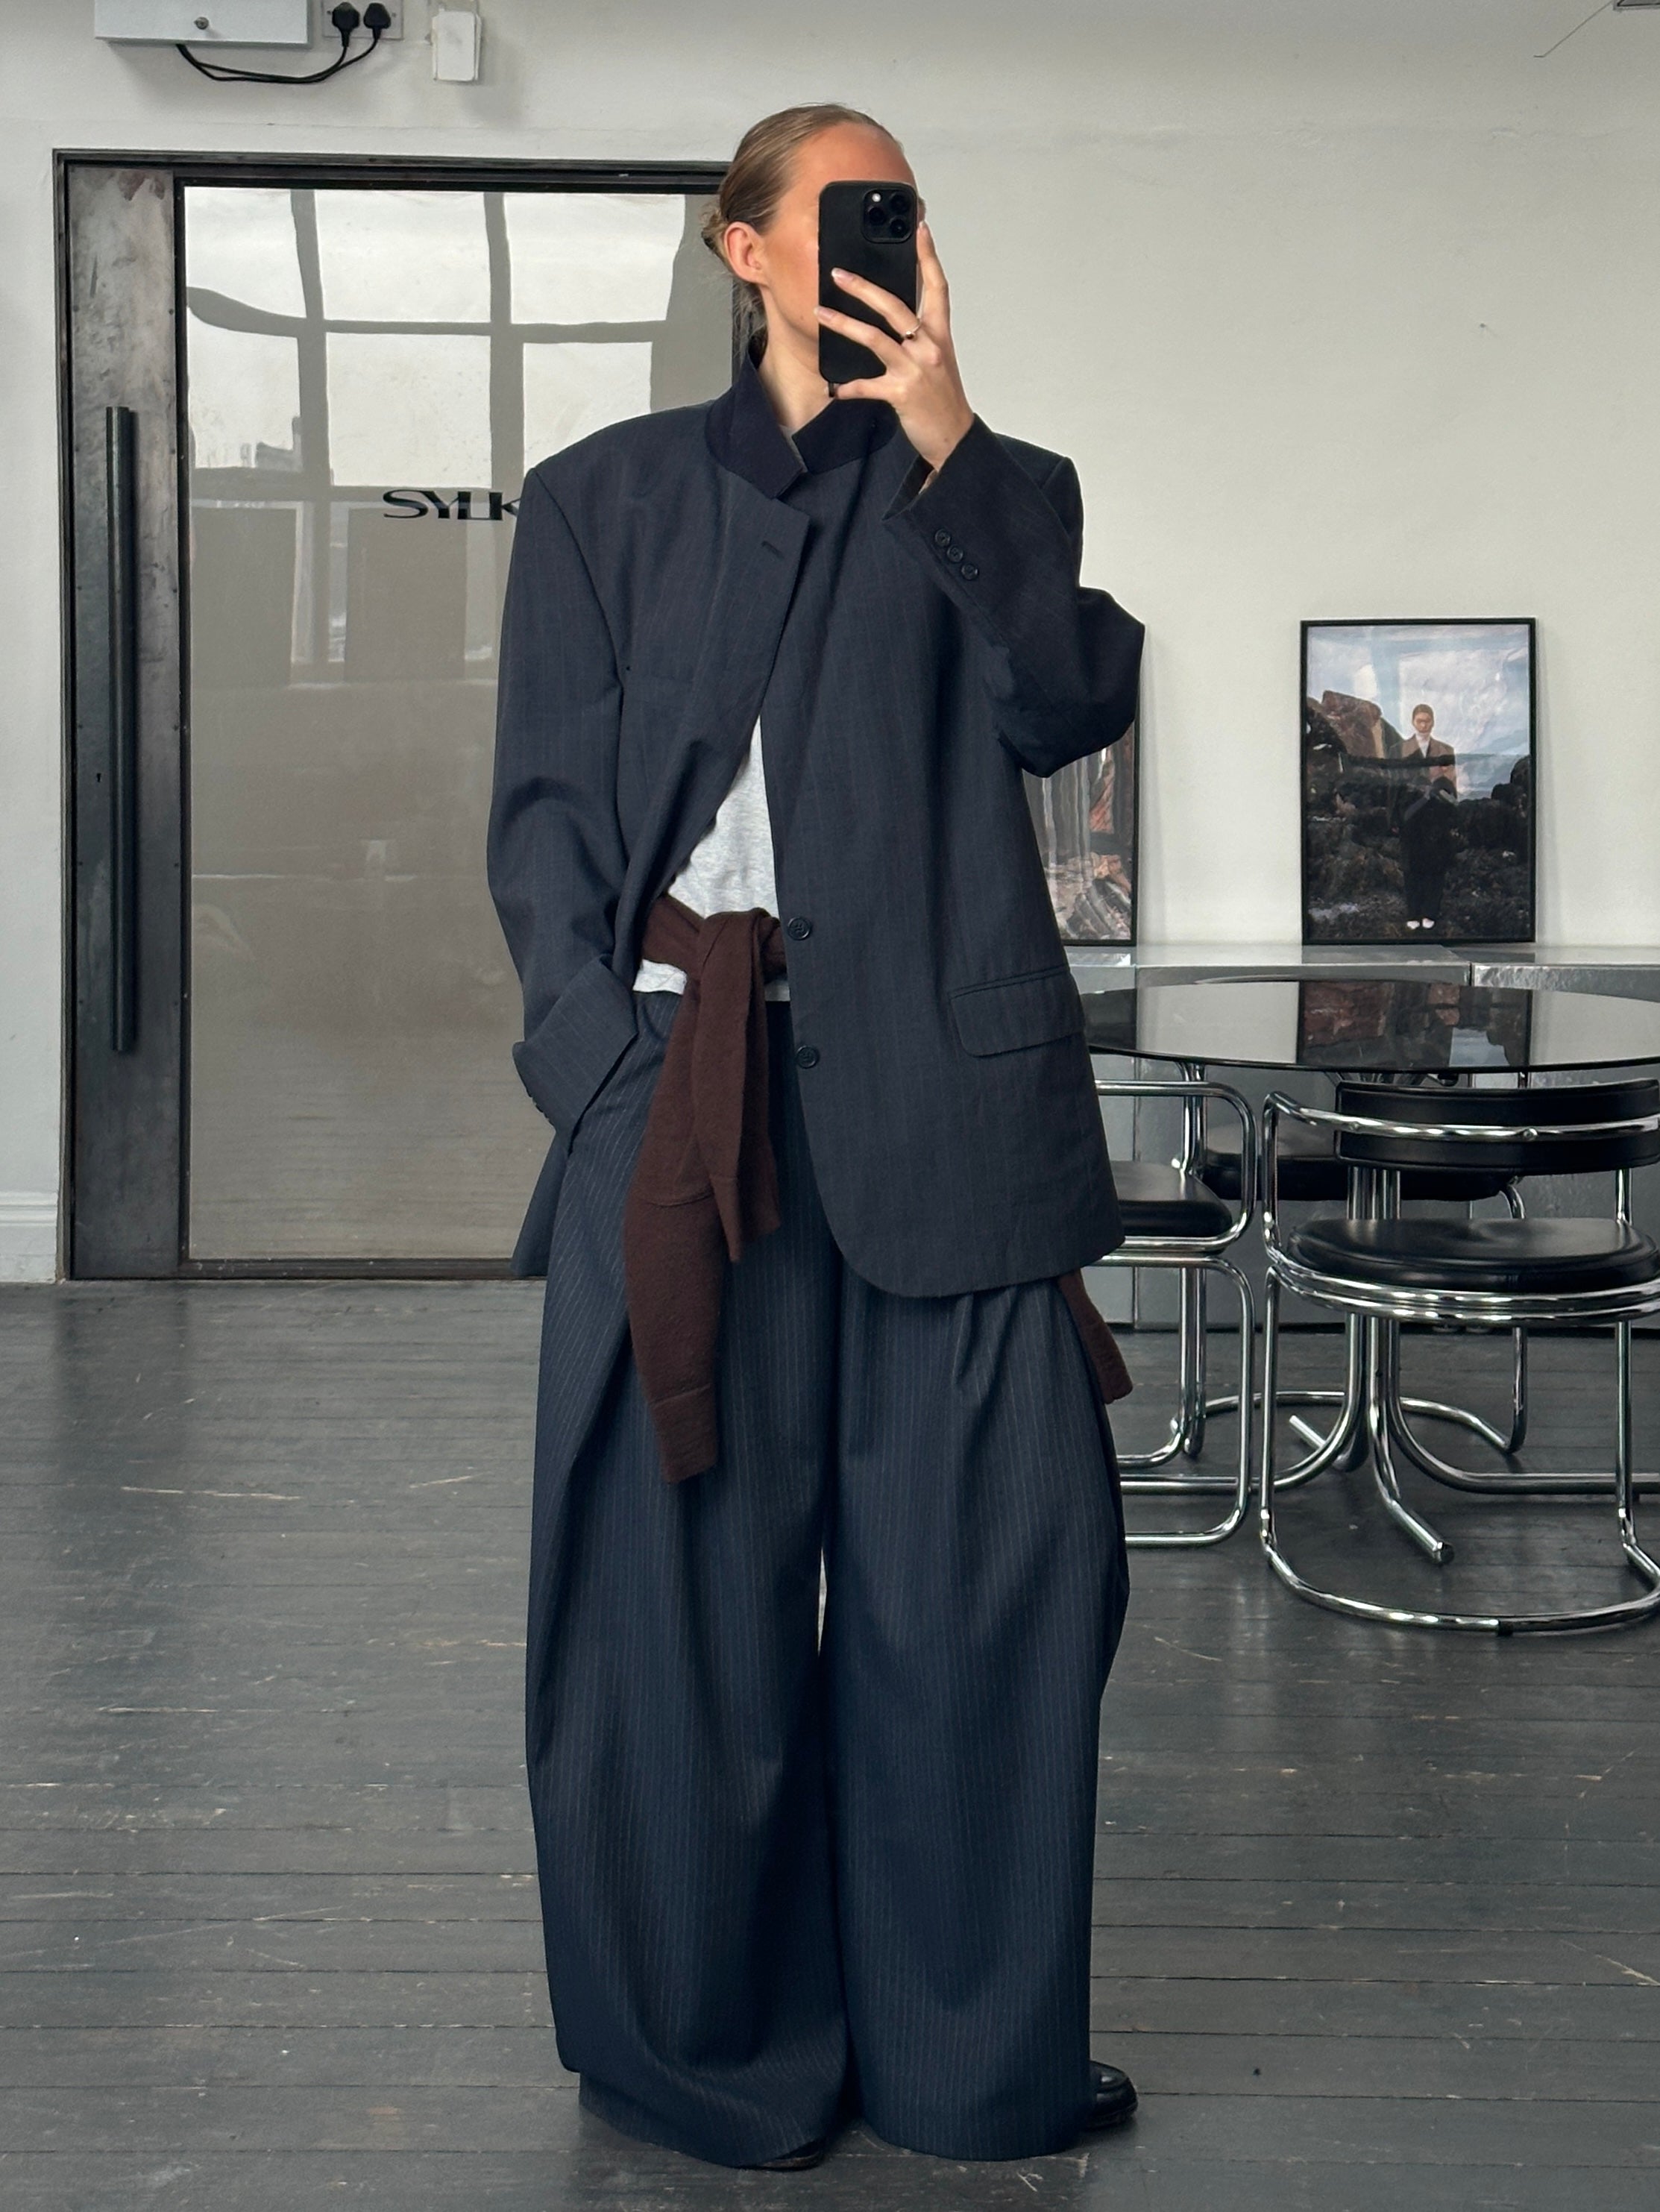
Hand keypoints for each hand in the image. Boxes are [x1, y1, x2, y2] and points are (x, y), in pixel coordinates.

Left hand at [815, 219, 974, 472]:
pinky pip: (867, 386)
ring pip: (875, 338)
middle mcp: (929, 347)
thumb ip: (918, 337)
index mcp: (939, 335)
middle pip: (895, 307)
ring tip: (820, 313)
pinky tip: (833, 387)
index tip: (919, 229)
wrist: (953, 438)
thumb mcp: (937, 361)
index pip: (937, 287)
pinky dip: (847, 387)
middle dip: (864, 288)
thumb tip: (891, 319)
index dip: (928, 256)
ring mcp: (915, 369)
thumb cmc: (943, 399)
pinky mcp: (901, 393)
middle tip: (839, 274)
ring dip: (844, 324)